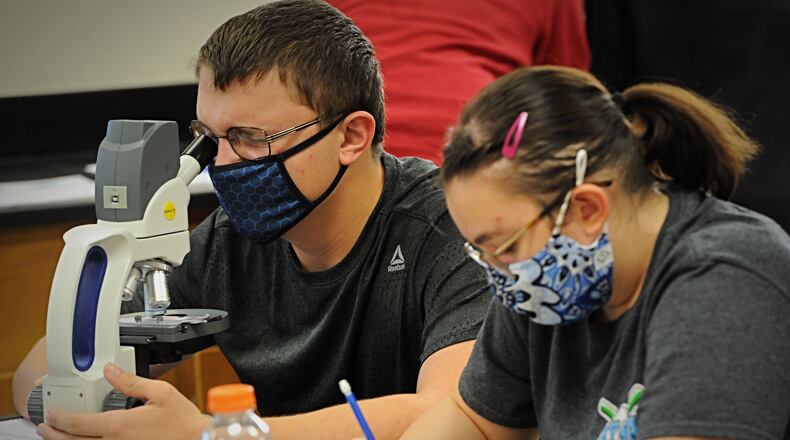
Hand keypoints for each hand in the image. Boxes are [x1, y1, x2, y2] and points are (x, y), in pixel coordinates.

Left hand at [37, 362, 210, 438]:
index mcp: (120, 426)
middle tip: (45, 427)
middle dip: (54, 434)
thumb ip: (131, 381)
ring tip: (58, 437)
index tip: (52, 414)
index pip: (78, 423)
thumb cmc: (182, 422)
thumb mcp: (160, 392)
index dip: (60, 418)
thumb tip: (110, 370)